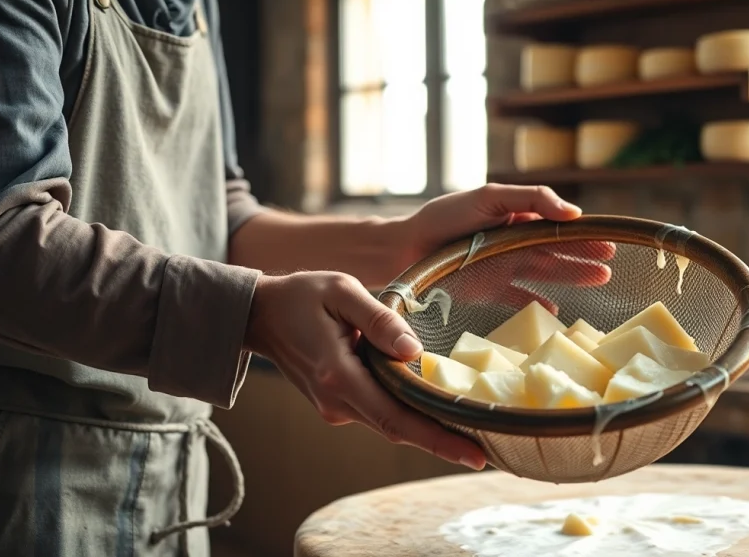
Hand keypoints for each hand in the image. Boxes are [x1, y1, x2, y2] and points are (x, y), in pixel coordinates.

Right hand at [244, 271, 485, 470]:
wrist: (258, 315)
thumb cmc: (302, 295)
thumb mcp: (342, 291)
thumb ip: (379, 321)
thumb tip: (415, 352)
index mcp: (339, 375)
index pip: (396, 418)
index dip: (438, 440)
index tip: (475, 455)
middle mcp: (337, 402)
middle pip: (399, 430)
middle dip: (444, 443)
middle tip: (490, 453)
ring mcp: (335, 408)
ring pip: (390, 424)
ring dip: (429, 431)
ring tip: (474, 434)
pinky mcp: (338, 404)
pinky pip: (380, 413)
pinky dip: (409, 415)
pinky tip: (438, 409)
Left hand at [397, 184, 616, 311]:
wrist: (405, 248)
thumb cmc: (444, 217)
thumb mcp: (490, 197)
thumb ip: (532, 199)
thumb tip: (574, 212)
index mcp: (516, 217)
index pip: (558, 225)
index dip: (584, 234)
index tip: (609, 241)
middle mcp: (513, 242)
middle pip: (557, 251)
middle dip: (585, 257)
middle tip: (611, 265)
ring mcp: (502, 267)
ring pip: (546, 273)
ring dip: (572, 278)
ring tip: (599, 280)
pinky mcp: (488, 290)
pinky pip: (520, 299)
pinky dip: (538, 306)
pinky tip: (555, 312)